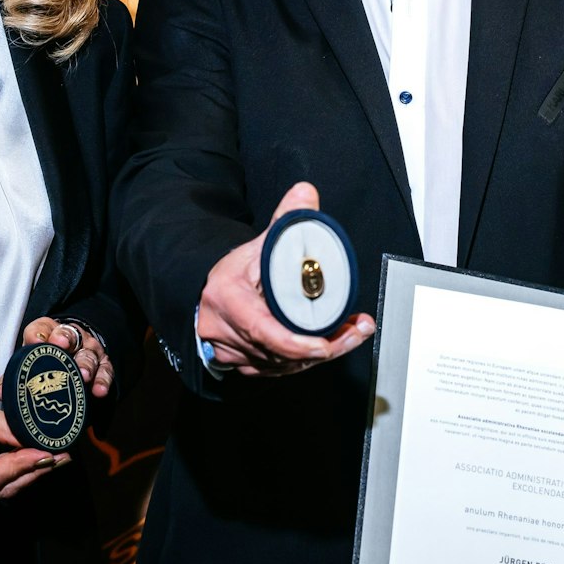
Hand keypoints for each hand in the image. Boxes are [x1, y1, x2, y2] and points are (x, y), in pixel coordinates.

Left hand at [18, 315, 112, 397]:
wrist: (75, 354)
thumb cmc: (48, 360)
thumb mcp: (30, 362)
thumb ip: (15, 376)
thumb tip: (2, 392)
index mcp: (48, 333)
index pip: (42, 328)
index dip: (38, 334)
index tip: (34, 340)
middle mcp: (71, 337)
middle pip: (68, 334)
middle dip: (64, 339)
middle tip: (61, 345)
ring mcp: (88, 350)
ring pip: (88, 353)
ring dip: (85, 364)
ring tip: (83, 375)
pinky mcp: (103, 363)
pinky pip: (105, 371)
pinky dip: (103, 381)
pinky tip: (99, 390)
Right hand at [196, 182, 375, 376]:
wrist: (206, 295)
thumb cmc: (233, 273)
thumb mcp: (259, 244)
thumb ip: (286, 219)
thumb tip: (306, 192)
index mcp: (228, 299)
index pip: (263, 330)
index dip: (296, 344)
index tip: (325, 345)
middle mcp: (225, 331)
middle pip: (281, 352)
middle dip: (326, 345)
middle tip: (357, 330)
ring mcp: (232, 353)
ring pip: (283, 365)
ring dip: (321, 353)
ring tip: (352, 333)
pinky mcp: (243, 365)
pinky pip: (279, 370)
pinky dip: (306, 362)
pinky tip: (330, 346)